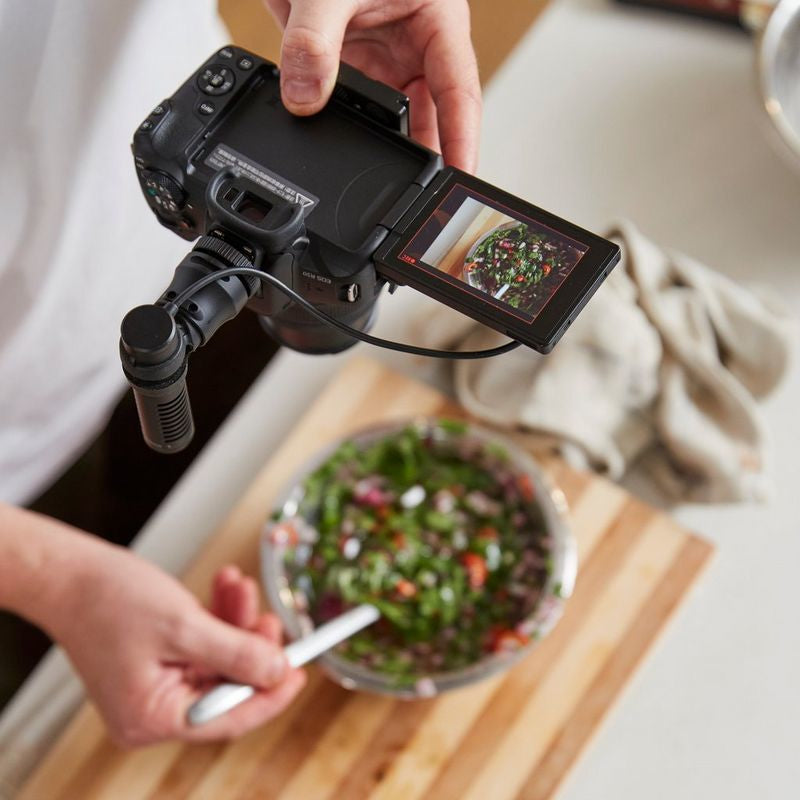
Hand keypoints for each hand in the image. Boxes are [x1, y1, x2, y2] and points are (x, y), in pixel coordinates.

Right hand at [50, 548, 305, 745]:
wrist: (67, 572)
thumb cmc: (109, 598)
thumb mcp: (183, 625)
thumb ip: (235, 653)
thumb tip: (277, 671)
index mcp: (151, 718)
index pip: (227, 719)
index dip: (269, 695)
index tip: (300, 671)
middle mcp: (152, 712)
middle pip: (226, 686)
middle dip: (250, 646)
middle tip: (268, 618)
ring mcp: (154, 687)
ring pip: (218, 660)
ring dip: (234, 622)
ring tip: (239, 586)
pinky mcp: (157, 662)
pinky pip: (201, 645)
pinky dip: (216, 617)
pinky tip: (224, 587)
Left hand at [263, 0, 481, 170]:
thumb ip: (315, 41)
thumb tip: (303, 99)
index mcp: (439, 23)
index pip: (460, 96)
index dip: (463, 143)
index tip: (459, 182)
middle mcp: (415, 47)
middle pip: (429, 119)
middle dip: (421, 160)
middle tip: (416, 202)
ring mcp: (382, 58)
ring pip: (388, 120)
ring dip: (377, 147)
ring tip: (376, 184)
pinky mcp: (348, 63)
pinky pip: (348, 108)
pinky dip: (339, 128)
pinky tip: (334, 149)